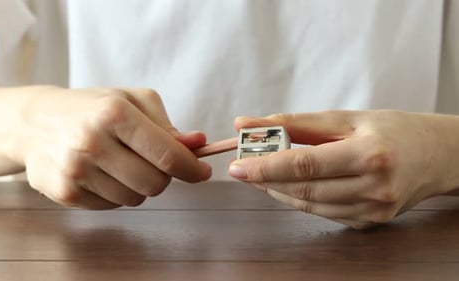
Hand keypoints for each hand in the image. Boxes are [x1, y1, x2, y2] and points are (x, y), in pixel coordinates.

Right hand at [12, 86, 210, 208]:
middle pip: (155, 184)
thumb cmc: (92, 108)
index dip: (192, 169)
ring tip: (120, 163)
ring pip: (134, 199)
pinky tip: (101, 174)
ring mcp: (75, 170)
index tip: (202, 172)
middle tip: (152, 162)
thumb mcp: (131, 101)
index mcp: (113, 113)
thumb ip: (167, 125)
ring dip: (138, 186)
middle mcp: (92, 142)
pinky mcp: (64, 192)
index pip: (167, 155)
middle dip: (163, 177)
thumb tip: (197, 144)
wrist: (35, 122)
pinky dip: (115, 193)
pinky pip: (111, 206)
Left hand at [229, 110, 458, 228]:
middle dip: (266, 180)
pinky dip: (300, 200)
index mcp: (369, 155)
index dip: (266, 167)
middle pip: (304, 190)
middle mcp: (374, 187)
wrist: (437, 156)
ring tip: (260, 176)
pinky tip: (288, 186)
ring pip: (310, 206)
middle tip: (243, 168)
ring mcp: (374, 210)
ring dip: (278, 191)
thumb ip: (296, 123)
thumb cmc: (393, 130)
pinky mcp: (371, 222)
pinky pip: (324, 213)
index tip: (237, 165)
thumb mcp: (347, 118)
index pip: (305, 165)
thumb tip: (248, 124)